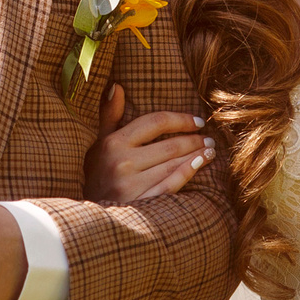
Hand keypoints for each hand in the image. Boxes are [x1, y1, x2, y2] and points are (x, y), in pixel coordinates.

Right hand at [83, 84, 214, 205]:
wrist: (90, 214)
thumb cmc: (98, 173)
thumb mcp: (99, 142)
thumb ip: (109, 115)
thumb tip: (116, 86)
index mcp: (113, 143)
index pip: (154, 122)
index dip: (180, 119)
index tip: (197, 122)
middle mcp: (121, 162)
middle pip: (169, 145)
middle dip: (194, 139)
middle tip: (209, 138)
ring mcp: (131, 185)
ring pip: (173, 164)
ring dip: (196, 155)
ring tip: (210, 150)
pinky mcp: (140, 203)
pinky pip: (170, 185)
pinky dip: (188, 173)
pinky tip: (200, 164)